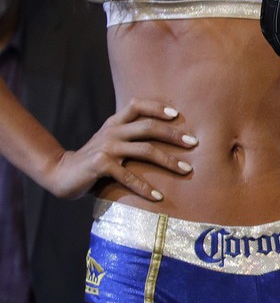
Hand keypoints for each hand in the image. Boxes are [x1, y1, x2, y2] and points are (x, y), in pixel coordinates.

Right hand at [44, 99, 192, 200]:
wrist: (60, 173)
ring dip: (169, 161)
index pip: (137, 105)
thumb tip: (167, 140)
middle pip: (149, 127)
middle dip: (174, 135)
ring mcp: (106, 147)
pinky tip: (158, 197)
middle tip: (195, 142)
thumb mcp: (111, 142)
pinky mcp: (100, 165)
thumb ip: (130, 137)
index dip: (157, 107)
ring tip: (187, 169)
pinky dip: (145, 188)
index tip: (178, 114)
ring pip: (145, 150)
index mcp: (115, 123)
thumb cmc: (94, 159)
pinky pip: (128, 176)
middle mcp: (112, 132)